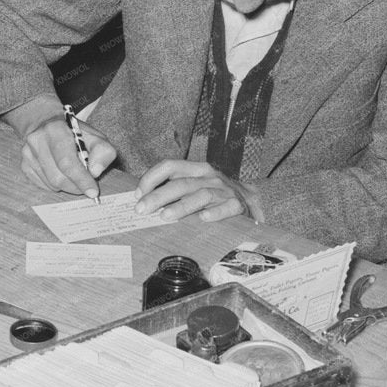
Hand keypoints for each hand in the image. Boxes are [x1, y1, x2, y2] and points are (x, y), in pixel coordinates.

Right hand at [18, 115, 116, 197]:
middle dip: (76, 186)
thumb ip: (102, 151)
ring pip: (51, 184)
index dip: (81, 179)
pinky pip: (44, 185)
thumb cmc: (74, 132)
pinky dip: (57, 185)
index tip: (93, 191)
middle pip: (58, 177)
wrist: (46, 122)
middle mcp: (37, 141)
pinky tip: (62, 173)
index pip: (67, 162)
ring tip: (75, 175)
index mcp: (56, 130)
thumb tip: (95, 172)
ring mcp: (27, 154)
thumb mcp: (95, 136)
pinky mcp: (24, 165)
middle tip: (87, 185)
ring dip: (68, 186)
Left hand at [135, 159, 263, 222]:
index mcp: (195, 169)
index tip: (137, 194)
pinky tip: (203, 219)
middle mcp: (208, 176)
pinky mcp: (238, 204)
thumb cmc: (214, 193)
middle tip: (142, 209)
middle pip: (180, 184)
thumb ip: (173, 187)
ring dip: (181, 206)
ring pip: (200, 195)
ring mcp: (223, 190)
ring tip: (165, 217)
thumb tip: (143, 198)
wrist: (249, 198)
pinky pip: (227, 208)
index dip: (151, 178)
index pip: (169, 166)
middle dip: (158, 196)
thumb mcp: (194, 184)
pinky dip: (215, 213)